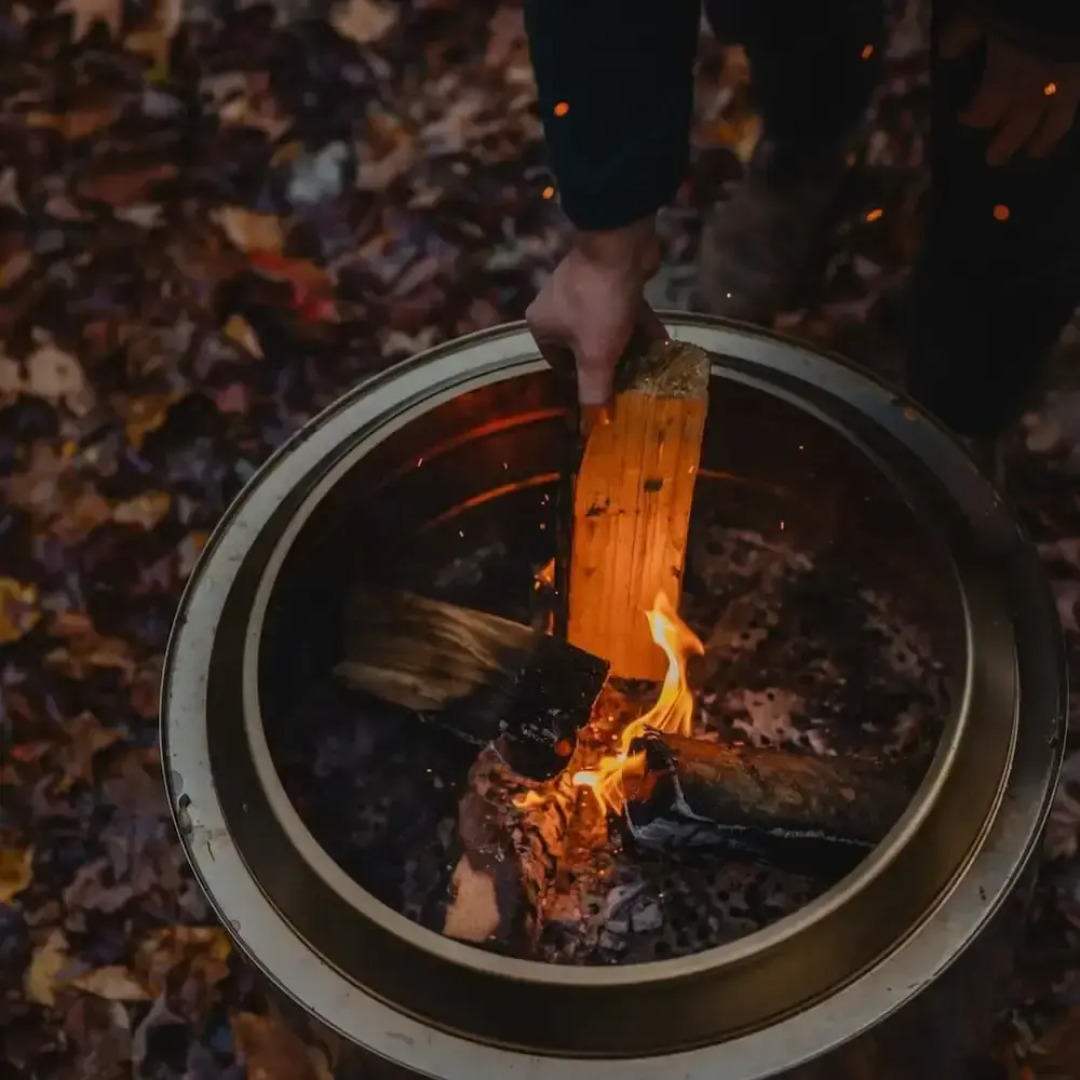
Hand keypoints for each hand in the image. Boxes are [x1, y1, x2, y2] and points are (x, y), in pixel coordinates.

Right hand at [527, 218, 664, 417]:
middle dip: (612, 367)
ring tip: (652, 369)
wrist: (620, 244)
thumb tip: (594, 425)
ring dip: (630, 348)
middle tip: (634, 386)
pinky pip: (624, 311)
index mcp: (543, 326)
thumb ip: (594, 390)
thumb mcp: (595, 355)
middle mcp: (558, 308)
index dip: (583, 383)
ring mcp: (585, 290)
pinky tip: (662, 344)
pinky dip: (640, 327)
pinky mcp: (611, 279)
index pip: (559, 366)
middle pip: (586, 349)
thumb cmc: (598, 303)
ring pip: (608, 330)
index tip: (607, 396)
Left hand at [941, 13, 1079, 164]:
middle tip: (995, 160)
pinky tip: (1068, 113)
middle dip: (1004, 147)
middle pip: (1017, 132)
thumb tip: (948, 53)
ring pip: (1056, 125)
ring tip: (1037, 151)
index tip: (964, 119)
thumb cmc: (1022, 10)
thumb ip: (962, 36)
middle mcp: (1035, 95)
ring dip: (1044, 141)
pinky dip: (1071, 112)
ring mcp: (1069, 87)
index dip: (972, 118)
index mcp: (1004, 83)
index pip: (982, 114)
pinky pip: (1079, 102)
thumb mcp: (982, 16)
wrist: (1073, 1)